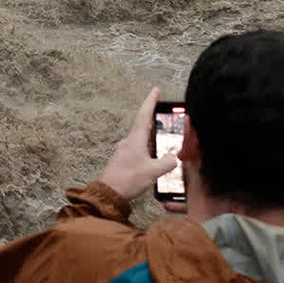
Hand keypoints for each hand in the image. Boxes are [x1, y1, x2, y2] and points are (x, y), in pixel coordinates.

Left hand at [97, 87, 180, 201]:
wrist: (109, 193)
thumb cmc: (128, 179)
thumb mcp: (153, 171)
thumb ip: (167, 162)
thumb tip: (174, 158)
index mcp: (135, 139)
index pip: (144, 115)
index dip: (150, 101)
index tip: (156, 90)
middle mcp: (129, 141)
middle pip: (143, 124)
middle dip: (155, 117)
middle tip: (166, 111)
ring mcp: (126, 150)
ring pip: (143, 138)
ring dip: (154, 134)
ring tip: (168, 135)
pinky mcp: (126, 159)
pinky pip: (141, 148)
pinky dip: (150, 146)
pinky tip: (157, 153)